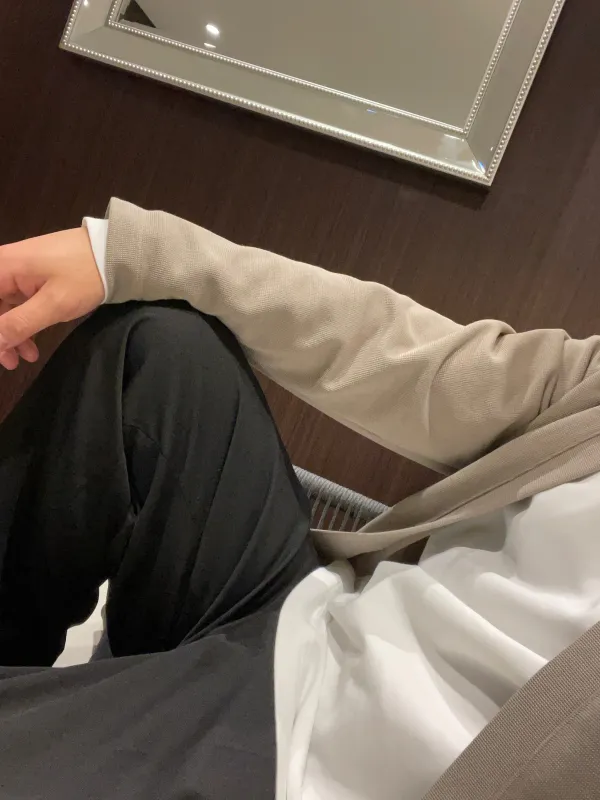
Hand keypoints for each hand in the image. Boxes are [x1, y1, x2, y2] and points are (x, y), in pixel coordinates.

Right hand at [0, 227, 104, 369]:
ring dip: (12, 334)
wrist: (115, 253)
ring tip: (28, 357)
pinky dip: (24, 324)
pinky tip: (32, 344)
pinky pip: (18, 304)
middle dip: (0, 336)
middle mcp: (4, 267)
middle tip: (10, 363)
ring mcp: (18, 272)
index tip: (2, 351)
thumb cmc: (84, 276)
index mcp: (2, 267)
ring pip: (4, 308)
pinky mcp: (31, 278)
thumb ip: (19, 324)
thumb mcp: (53, 304)